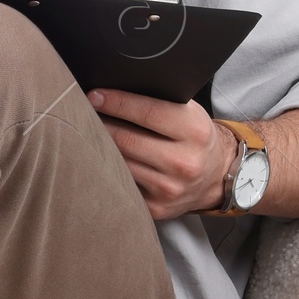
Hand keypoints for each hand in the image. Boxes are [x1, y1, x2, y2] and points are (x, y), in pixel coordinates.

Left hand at [88, 88, 235, 220]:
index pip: (147, 112)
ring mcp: (169, 188)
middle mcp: (184, 162)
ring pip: (119, 163)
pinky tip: (102, 158)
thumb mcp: (189, 114)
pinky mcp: (156, 207)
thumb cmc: (194, 138)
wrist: (215, 177)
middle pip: (126, 139)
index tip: (94, 96)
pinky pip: (122, 184)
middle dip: (100, 122)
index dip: (116, 102)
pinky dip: (109, 169)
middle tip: (82, 112)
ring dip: (100, 146)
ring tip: (89, 133)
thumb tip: (117, 91)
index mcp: (195, 132)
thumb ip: (161, 103)